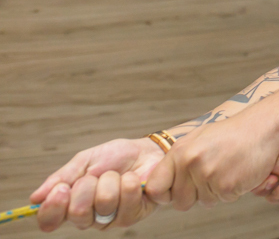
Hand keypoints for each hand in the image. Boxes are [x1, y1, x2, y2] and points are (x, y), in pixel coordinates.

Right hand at [30, 137, 163, 230]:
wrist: (148, 152)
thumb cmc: (115, 158)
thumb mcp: (85, 161)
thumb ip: (62, 178)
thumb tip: (35, 198)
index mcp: (70, 205)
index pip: (49, 221)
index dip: (52, 208)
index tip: (61, 189)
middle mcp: (87, 217)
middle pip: (77, 213)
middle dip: (87, 186)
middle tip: (95, 175)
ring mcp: (110, 219)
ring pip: (103, 204)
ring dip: (110, 180)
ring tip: (117, 175)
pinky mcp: (131, 217)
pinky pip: (126, 201)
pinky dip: (129, 183)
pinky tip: (133, 179)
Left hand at [144, 115, 278, 210]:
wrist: (264, 126)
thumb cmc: (232, 133)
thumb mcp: (198, 139)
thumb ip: (178, 161)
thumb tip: (157, 185)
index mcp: (180, 152)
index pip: (155, 189)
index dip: (165, 194)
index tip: (175, 191)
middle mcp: (191, 163)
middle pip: (180, 202)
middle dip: (194, 195)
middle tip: (211, 176)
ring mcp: (209, 175)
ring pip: (203, 202)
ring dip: (216, 192)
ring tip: (227, 168)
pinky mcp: (227, 185)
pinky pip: (223, 200)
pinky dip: (232, 191)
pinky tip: (238, 172)